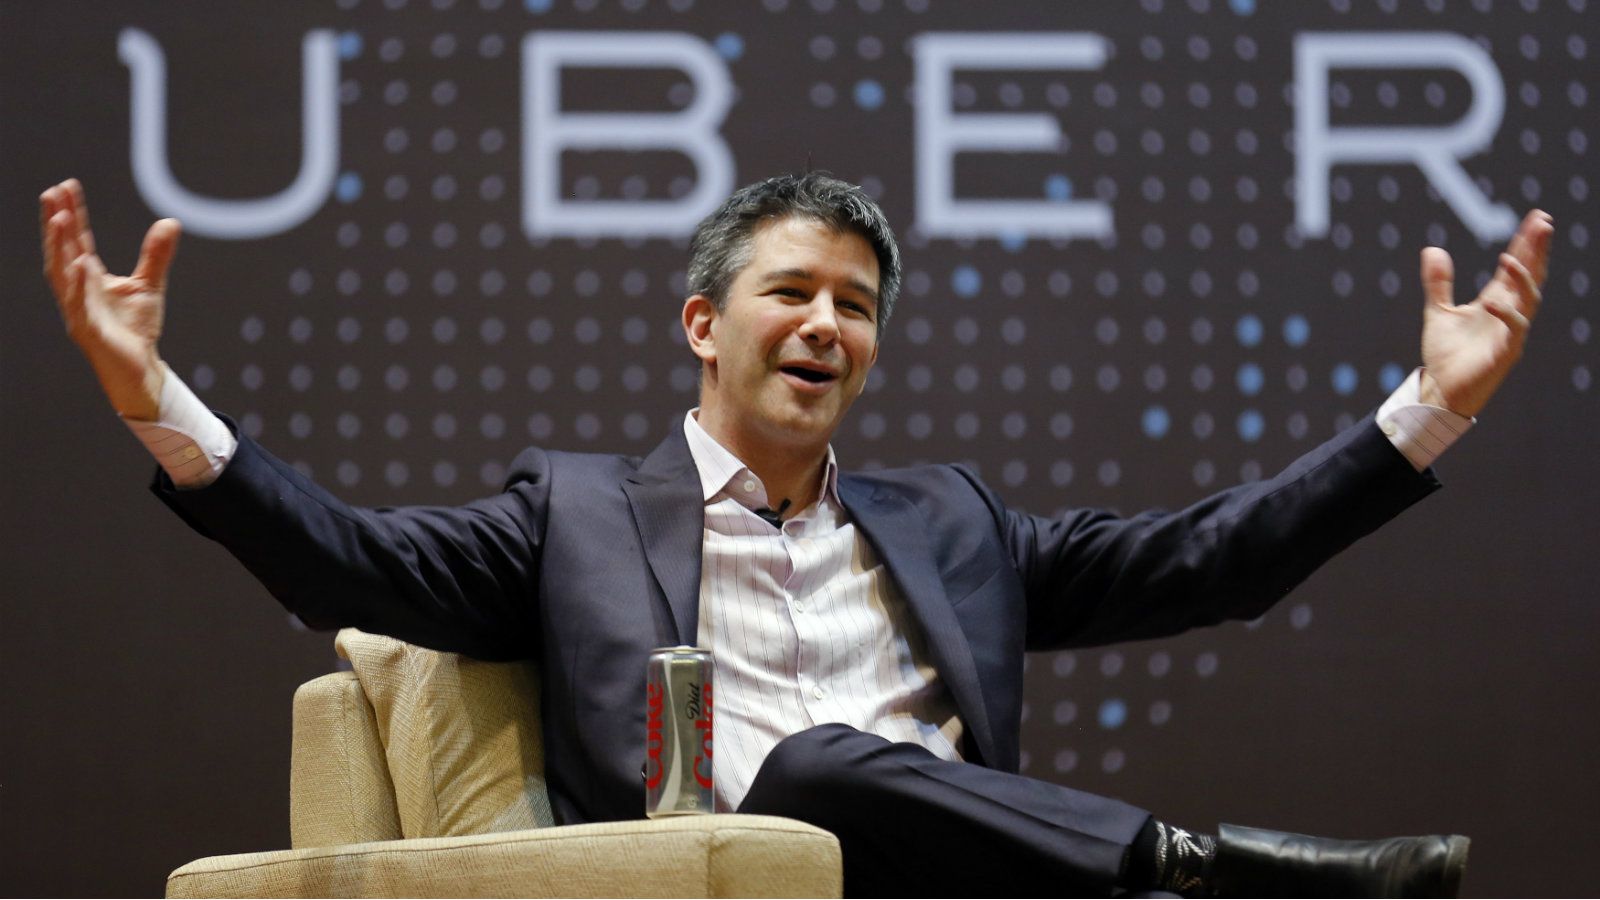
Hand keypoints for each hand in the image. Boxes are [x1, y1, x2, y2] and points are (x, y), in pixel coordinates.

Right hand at [40, 179, 180, 421]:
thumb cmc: (135, 329)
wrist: (139, 369)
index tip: (66, 186)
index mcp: (88, 278)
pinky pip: (79, 305)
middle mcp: (76, 291)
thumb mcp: (149, 285)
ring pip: (62, 274)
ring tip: (60, 217)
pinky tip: (80, 262)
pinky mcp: (88, 331)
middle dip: (56, 224)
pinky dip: (78, 284)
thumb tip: (171, 221)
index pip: (77, 240)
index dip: (71, 214)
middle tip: (52, 193)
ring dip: (59, 246)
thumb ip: (155, 255)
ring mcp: (78, 310)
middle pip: (62, 252)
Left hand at [1417, 209, 1553, 417]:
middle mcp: (1508, 312)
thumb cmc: (1446, 354)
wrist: (1441, 389)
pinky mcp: (1505, 352)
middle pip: (1531, 276)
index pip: (1517, 266)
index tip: (1538, 218)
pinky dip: (1505, 314)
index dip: (1526, 243)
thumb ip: (1438, 282)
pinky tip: (1490, 301)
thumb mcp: (1438, 311)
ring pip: (1527, 300)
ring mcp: (1510, 332)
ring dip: (1522, 278)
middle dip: (1537, 250)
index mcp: (1496, 301)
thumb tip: (1433, 249)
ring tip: (1510, 257)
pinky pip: (1513, 330)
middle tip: (1543, 223)